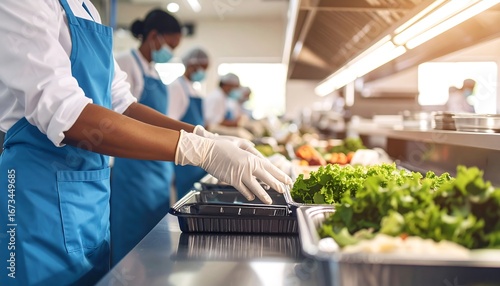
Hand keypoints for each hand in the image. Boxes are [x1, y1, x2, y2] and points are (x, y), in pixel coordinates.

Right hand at [176, 130, 292, 203]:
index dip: (280, 175)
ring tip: (269, 200)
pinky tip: (252, 197)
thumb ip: (251, 150)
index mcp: (252, 157)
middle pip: (267, 178)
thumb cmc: (221, 145)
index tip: (287, 180)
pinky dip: (248, 194)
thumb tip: (259, 157)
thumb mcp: (239, 143)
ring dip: (263, 195)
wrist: (206, 151)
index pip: (270, 168)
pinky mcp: (232, 180)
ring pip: (256, 187)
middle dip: (277, 185)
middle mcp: (249, 166)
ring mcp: (240, 174)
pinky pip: (243, 189)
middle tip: (284, 190)